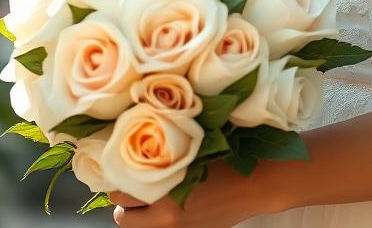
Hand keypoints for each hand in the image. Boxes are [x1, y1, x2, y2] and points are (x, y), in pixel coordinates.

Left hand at [109, 157, 270, 226]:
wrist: (254, 184)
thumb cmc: (224, 158)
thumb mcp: (190, 150)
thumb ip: (161, 156)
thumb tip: (131, 150)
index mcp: (164, 191)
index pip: (119, 194)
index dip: (117, 179)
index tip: (120, 168)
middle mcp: (166, 218)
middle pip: (122, 217)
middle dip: (124, 201)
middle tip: (131, 184)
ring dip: (138, 215)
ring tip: (148, 197)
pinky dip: (157, 222)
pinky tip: (167, 206)